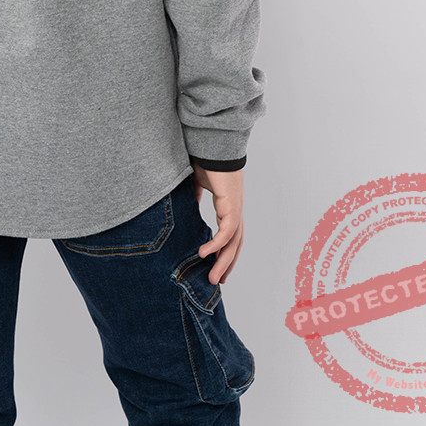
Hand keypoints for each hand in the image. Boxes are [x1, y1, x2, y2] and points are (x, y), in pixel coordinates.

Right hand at [192, 164, 244, 286]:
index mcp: (228, 205)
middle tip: (218, 281)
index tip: (215, 266)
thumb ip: (195, 195)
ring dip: (223, 262)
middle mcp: (234, 210)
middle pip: (235, 244)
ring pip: (233, 243)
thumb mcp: (196, 182)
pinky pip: (226, 232)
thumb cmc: (205, 160)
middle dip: (227, 264)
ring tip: (213, 278)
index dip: (224, 251)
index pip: (229, 234)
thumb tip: (189, 204)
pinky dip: (217, 244)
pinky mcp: (231, 205)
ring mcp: (235, 208)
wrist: (212, 144)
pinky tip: (205, 253)